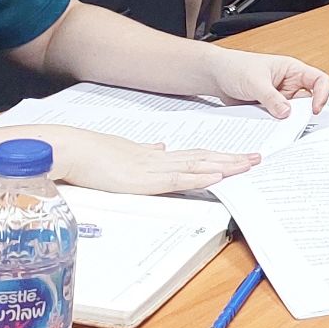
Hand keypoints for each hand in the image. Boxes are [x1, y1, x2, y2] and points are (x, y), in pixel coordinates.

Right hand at [50, 127, 259, 194]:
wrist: (71, 149)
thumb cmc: (92, 154)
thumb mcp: (124, 152)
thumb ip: (144, 152)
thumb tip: (160, 147)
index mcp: (155, 155)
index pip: (195, 155)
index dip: (218, 156)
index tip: (238, 156)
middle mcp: (159, 159)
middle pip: (204, 158)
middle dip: (232, 159)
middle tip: (257, 158)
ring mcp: (152, 168)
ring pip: (197, 165)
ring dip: (224, 165)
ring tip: (247, 165)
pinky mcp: (143, 179)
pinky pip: (177, 177)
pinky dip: (199, 175)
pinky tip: (217, 174)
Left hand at [203, 48, 328, 117]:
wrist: (215, 76)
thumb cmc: (235, 67)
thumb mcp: (255, 82)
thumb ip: (271, 98)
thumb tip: (287, 113)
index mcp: (292, 70)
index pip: (319, 81)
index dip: (322, 94)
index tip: (314, 110)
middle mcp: (289, 84)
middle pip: (307, 101)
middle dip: (303, 114)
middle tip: (297, 125)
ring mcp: (279, 98)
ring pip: (292, 114)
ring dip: (286, 121)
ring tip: (278, 127)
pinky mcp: (269, 109)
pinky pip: (277, 120)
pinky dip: (274, 126)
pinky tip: (267, 129)